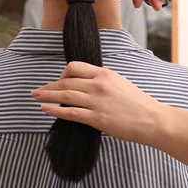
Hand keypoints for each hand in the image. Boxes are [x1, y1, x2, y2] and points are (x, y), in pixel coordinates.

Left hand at [31, 61, 161, 145]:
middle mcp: (98, 85)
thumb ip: (101, 81)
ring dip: (47, 96)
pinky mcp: (96, 118)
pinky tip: (46, 109)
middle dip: (49, 86)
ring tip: (36, 97)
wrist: (151, 119)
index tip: (58, 81)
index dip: (62, 74)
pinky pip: (70, 112)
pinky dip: (55, 110)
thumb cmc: (137, 103)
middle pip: (66, 81)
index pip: (74, 68)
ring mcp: (96, 101)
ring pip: (65, 95)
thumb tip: (84, 85)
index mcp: (104, 73)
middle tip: (37, 91)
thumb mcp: (119, 83)